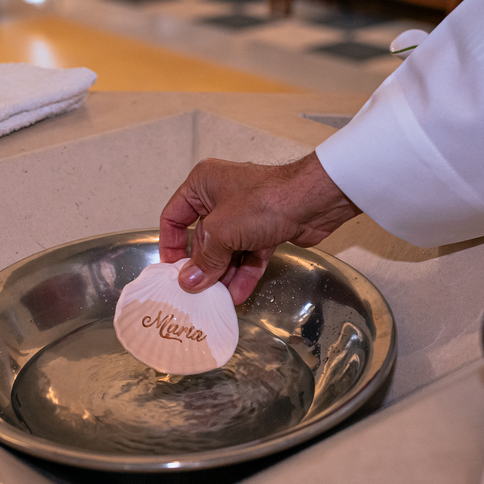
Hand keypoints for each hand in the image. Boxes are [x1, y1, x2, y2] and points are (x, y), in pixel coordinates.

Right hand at [159, 153, 360, 304]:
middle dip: (202, 265)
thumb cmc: (263, 202)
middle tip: (197, 291)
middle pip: (203, 238)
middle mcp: (221, 196)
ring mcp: (245, 213)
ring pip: (227, 249)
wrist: (313, 202)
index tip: (170, 270)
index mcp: (202, 184)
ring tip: (217, 298)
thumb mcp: (222, 232)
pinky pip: (249, 254)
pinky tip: (238, 293)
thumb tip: (188, 281)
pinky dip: (244, 272)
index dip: (170, 244)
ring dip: (223, 274)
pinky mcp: (266, 228)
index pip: (174, 216)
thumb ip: (203, 260)